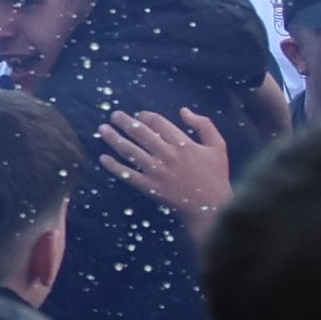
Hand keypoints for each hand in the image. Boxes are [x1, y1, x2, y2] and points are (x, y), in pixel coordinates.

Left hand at [94, 105, 234, 219]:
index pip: (157, 122)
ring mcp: (157, 172)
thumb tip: (184, 111)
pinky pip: (127, 174)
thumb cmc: (216, 176)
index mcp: (183, 143)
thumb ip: (203, 125)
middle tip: (113, 115)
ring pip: (129, 151)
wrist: (211, 208)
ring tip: (102, 129)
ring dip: (113, 138)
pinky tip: (103, 158)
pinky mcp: (150, 188)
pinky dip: (113, 166)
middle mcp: (167, 155)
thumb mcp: (218, 146)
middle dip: (124, 121)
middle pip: (139, 132)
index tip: (138, 115)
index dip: (145, 116)